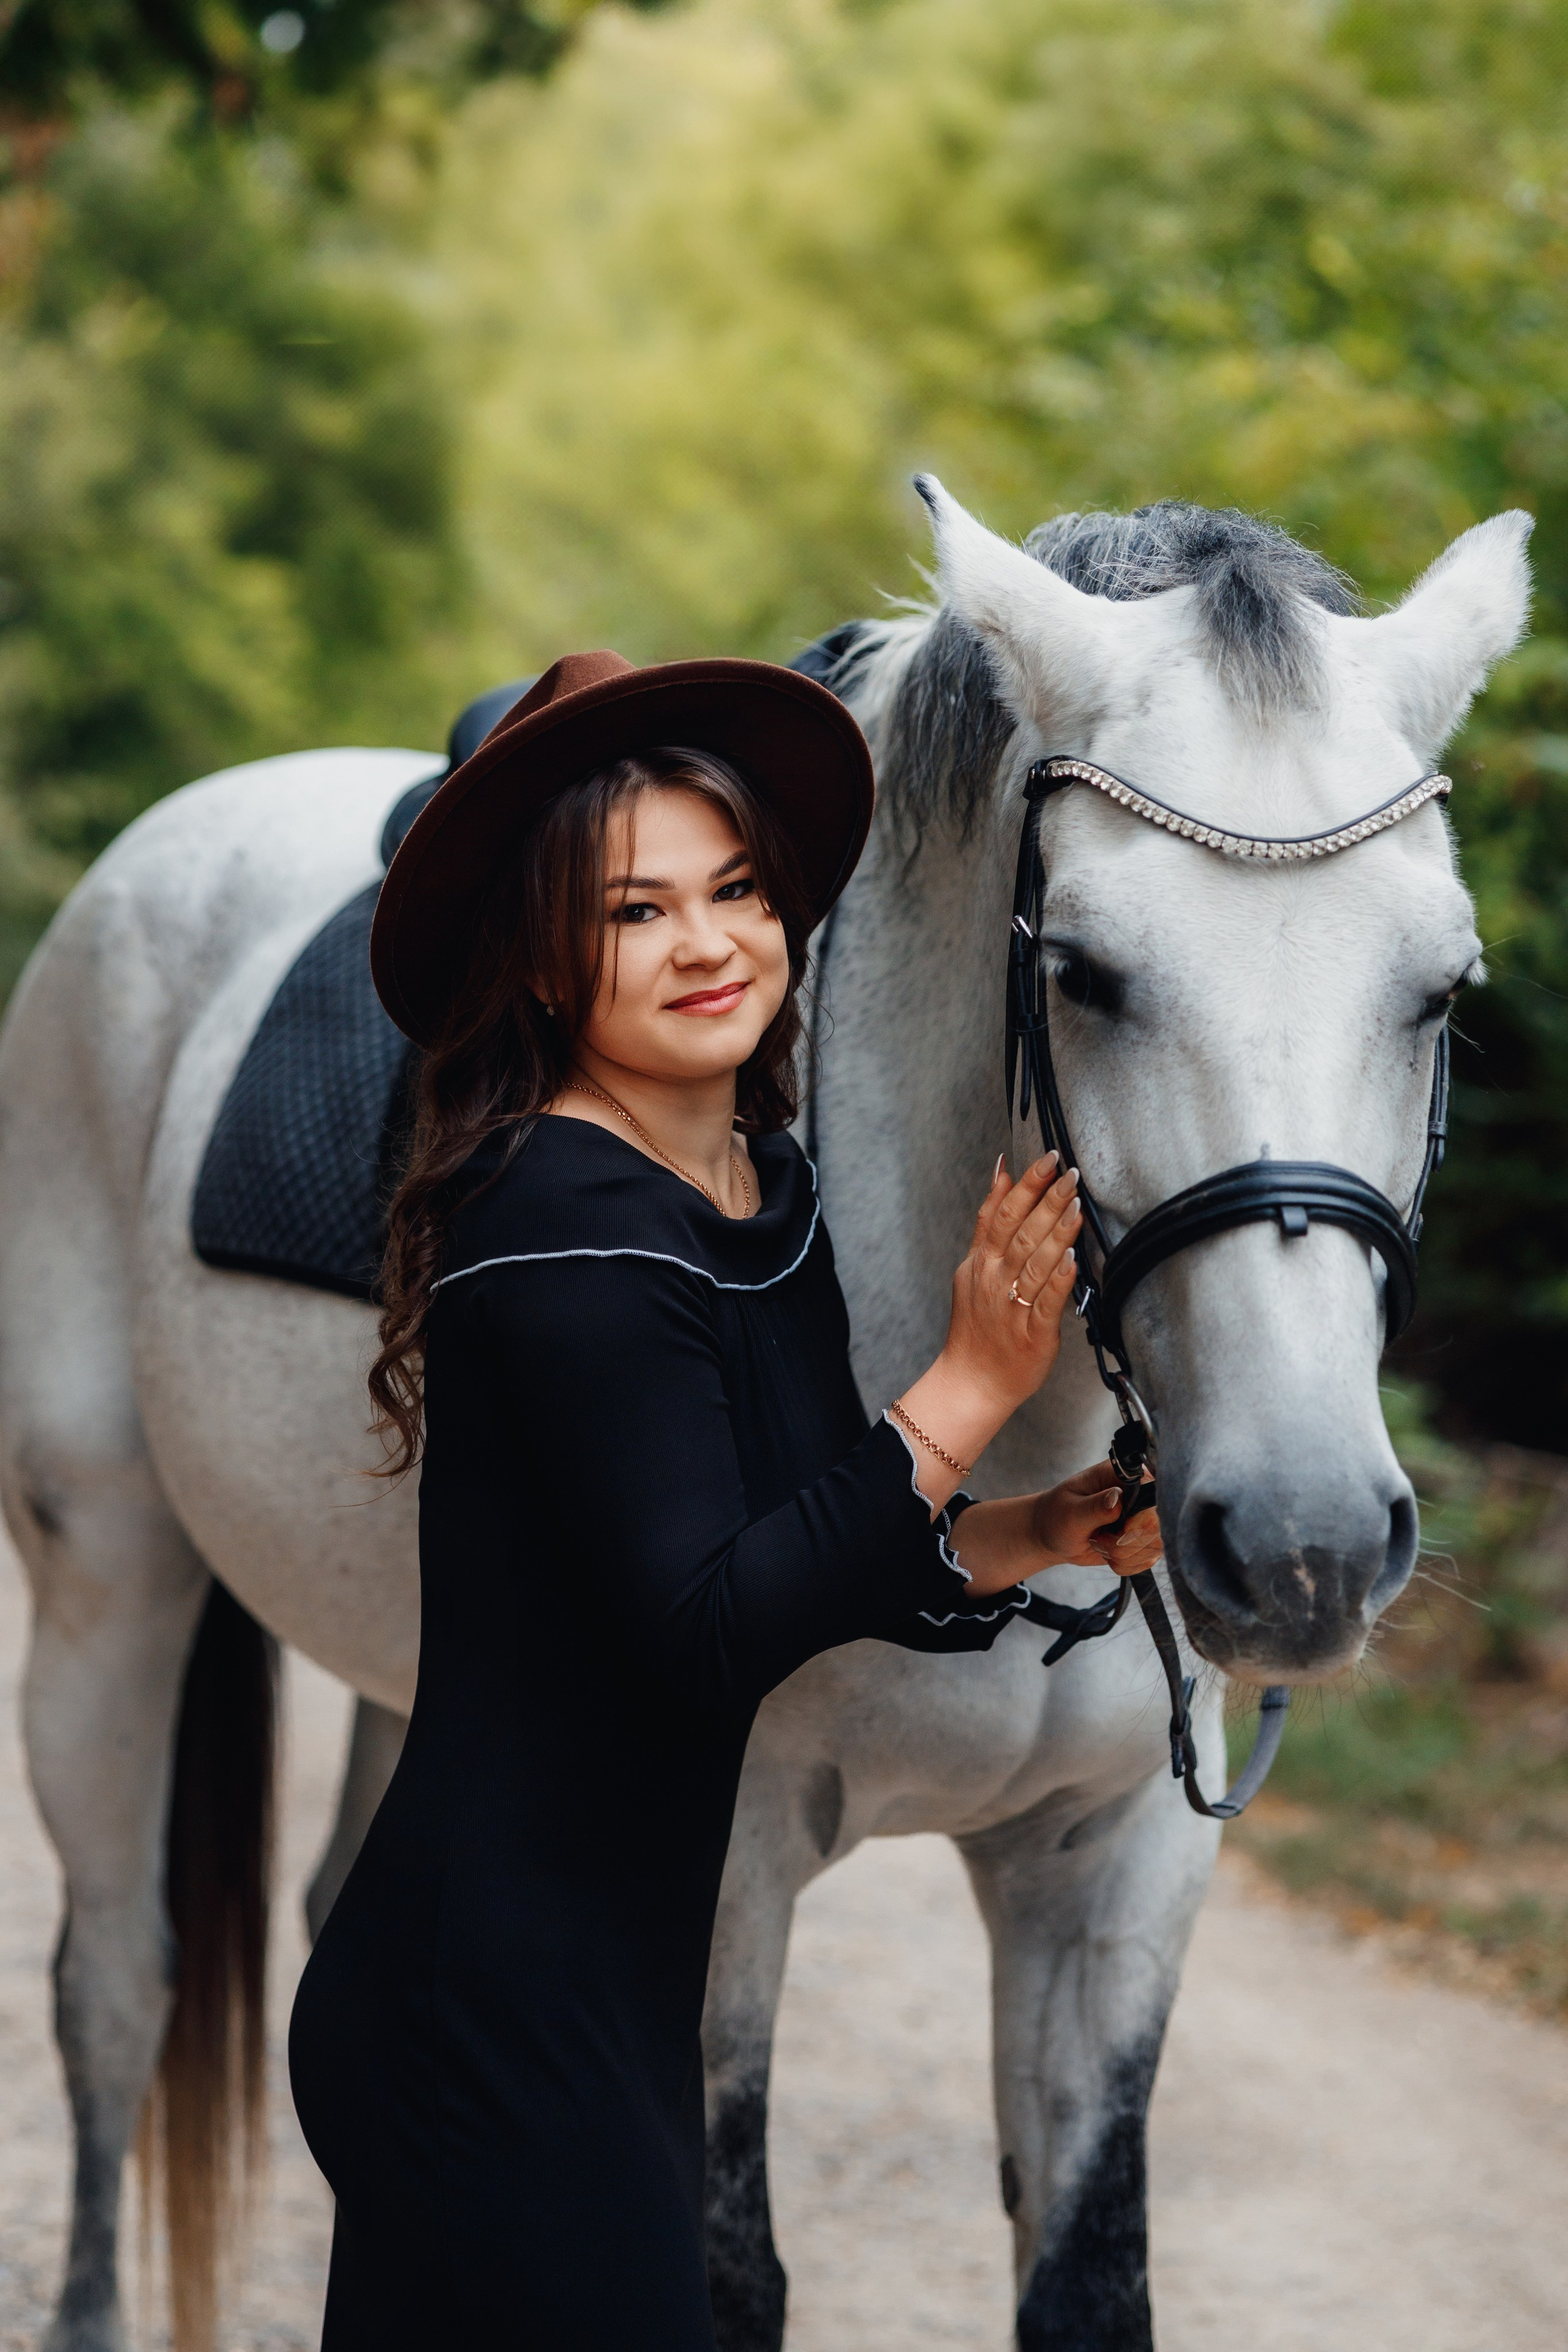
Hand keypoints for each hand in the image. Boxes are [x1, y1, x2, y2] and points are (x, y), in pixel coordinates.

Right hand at [885, 1153, 1081, 1512]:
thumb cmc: (979, 1324)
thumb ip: (989, 1221)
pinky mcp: (1033, 1333)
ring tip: (1076, 1203)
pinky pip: (1047, 1302)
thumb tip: (1001, 1171)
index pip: (1002, 1213)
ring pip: (1035, 1261)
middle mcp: (994, 1279)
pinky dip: (1059, 1280)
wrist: (972, 1382)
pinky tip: (1073, 1259)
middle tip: (1070, 1172)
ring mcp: (1012, 1306)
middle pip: (1020, 1231)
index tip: (1048, 1159)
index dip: (1025, 1184)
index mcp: (981, 1261)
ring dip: (1057, 1231)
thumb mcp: (973, 1266)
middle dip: (1046, 1198)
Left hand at [1033, 1459, 1161, 1576]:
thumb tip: (1116, 1497)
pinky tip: (1107, 1554)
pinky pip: (1148, 1560)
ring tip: (1099, 1544)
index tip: (1114, 1530)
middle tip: (1098, 1540)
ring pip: (1154, 1546)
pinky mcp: (1143, 1539)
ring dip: (1123, 1556)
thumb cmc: (1058, 1516)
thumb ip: (1095, 1506)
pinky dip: (1125, 1564)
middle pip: (1156, 1527)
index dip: (1138, 1521)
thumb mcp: (1071, 1511)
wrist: (1053, 1534)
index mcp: (1124, 1476)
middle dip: (1124, 1544)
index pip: (1153, 1496)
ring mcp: (1144, 1519)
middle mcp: (1141, 1495)